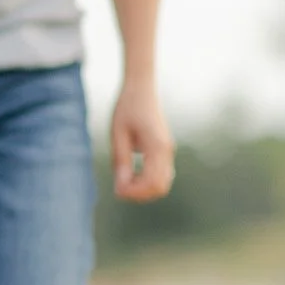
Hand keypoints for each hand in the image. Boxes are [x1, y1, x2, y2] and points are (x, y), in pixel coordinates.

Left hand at [110, 81, 174, 202]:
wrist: (141, 90)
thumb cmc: (127, 108)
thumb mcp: (118, 135)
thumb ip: (121, 161)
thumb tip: (121, 187)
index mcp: (157, 146)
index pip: (152, 182)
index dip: (135, 192)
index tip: (116, 190)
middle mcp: (166, 151)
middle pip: (160, 187)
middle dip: (140, 194)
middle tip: (119, 188)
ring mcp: (168, 151)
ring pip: (162, 183)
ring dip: (144, 189)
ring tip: (123, 181)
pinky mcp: (164, 150)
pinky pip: (161, 174)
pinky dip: (147, 181)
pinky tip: (131, 175)